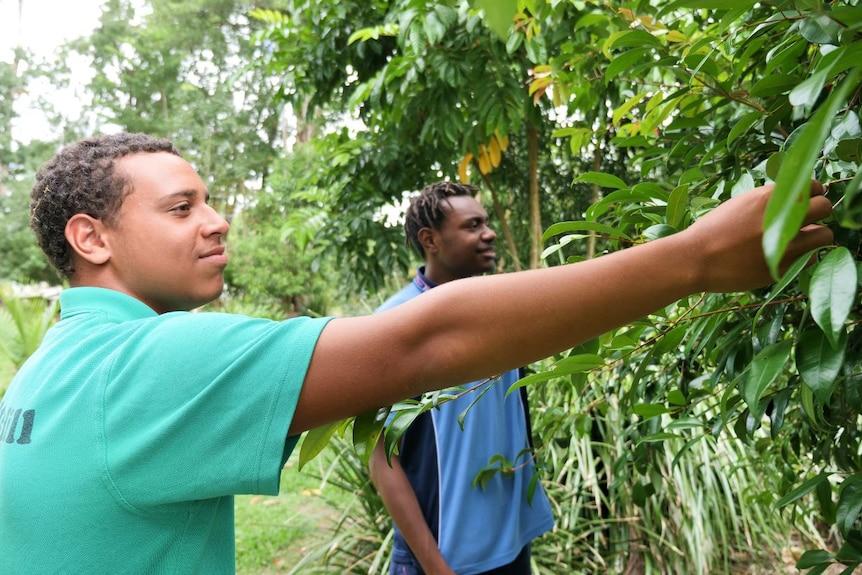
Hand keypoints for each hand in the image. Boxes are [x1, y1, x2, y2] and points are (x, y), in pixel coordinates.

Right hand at [684, 180, 832, 292]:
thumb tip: (792, 201)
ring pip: (825, 235)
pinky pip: (809, 259)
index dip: (811, 194)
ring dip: (816, 236)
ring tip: (801, 240)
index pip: (813, 186)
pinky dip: (801, 257)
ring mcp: (785, 244)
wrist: (695, 259)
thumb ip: (768, 202)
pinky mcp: (783, 267)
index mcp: (769, 197)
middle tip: (808, 220)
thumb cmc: (712, 231)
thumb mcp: (739, 205)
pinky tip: (785, 257)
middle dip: (819, 213)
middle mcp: (782, 218)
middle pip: (825, 207)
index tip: (805, 201)